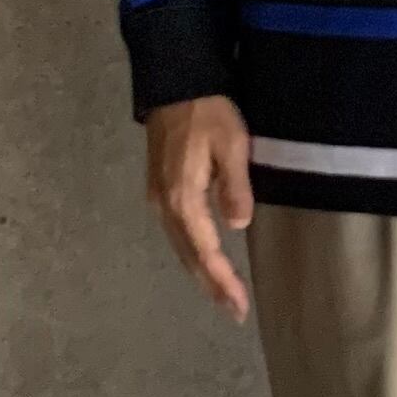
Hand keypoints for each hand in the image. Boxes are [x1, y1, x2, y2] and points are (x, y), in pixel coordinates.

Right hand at [145, 95, 254, 322]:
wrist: (175, 84)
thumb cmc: (208, 111)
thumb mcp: (232, 143)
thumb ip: (234, 185)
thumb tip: (237, 227)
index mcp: (182, 197)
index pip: (204, 250)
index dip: (221, 280)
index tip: (238, 305)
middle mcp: (164, 205)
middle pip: (188, 256)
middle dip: (211, 286)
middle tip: (234, 312)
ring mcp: (158, 198)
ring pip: (180, 247)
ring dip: (201, 273)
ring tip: (223, 295)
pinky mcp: (160, 190)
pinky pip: (177, 233)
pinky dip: (193, 253)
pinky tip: (205, 261)